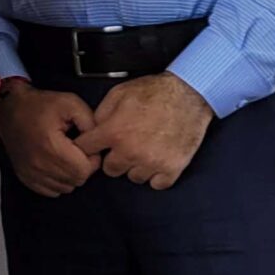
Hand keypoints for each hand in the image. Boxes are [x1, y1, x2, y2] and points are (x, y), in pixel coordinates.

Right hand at [0, 80, 98, 197]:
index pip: (84, 170)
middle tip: (79, 151)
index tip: (87, 147)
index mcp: (52, 146)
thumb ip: (90, 122)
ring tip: (68, 157)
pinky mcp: (25, 177)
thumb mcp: (71, 103)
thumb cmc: (41, 104)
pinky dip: (58, 182)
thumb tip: (99, 143)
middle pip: (76, 181)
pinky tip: (57, 165)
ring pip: (65, 188)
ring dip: (71, 175)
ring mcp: (30, 173)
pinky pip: (50, 191)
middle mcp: (39, 164)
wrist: (10, 107)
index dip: (93, 160)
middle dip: (84, 167)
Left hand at [74, 73, 212, 189]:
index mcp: (115, 132)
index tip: (94, 146)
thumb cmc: (156, 91)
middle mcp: (131, 151)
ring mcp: (152, 163)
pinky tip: (158, 161)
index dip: (88, 145)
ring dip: (137, 167)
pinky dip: (157, 175)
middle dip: (114, 158)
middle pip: (110, 169)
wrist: (188, 93)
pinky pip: (157, 184)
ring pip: (134, 177)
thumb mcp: (119, 92)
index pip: (86, 149)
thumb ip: (101, 113)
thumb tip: (93, 128)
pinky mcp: (172, 168)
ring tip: (145, 150)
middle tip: (125, 146)